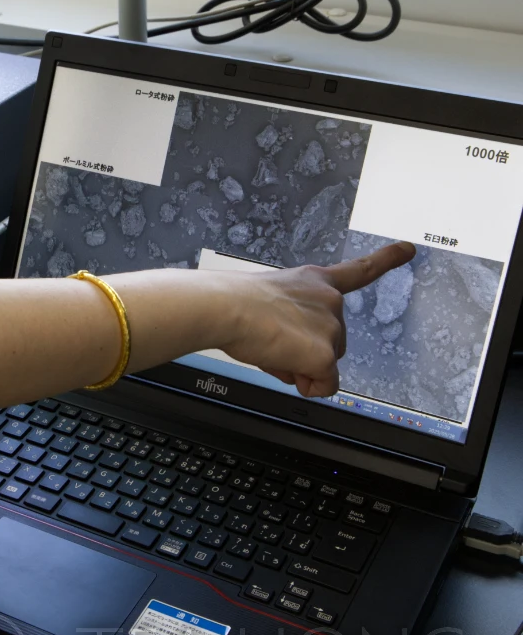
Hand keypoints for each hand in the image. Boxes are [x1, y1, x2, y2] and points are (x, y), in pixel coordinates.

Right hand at [218, 242, 415, 397]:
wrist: (225, 308)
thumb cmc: (234, 303)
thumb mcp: (268, 303)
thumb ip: (291, 325)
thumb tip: (297, 364)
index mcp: (314, 281)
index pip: (358, 270)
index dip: (386, 259)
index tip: (409, 249)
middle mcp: (330, 300)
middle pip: (332, 341)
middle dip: (306, 350)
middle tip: (273, 341)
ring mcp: (332, 326)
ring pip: (325, 364)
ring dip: (300, 365)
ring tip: (270, 347)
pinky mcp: (326, 354)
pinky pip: (323, 385)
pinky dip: (305, 384)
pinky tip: (282, 364)